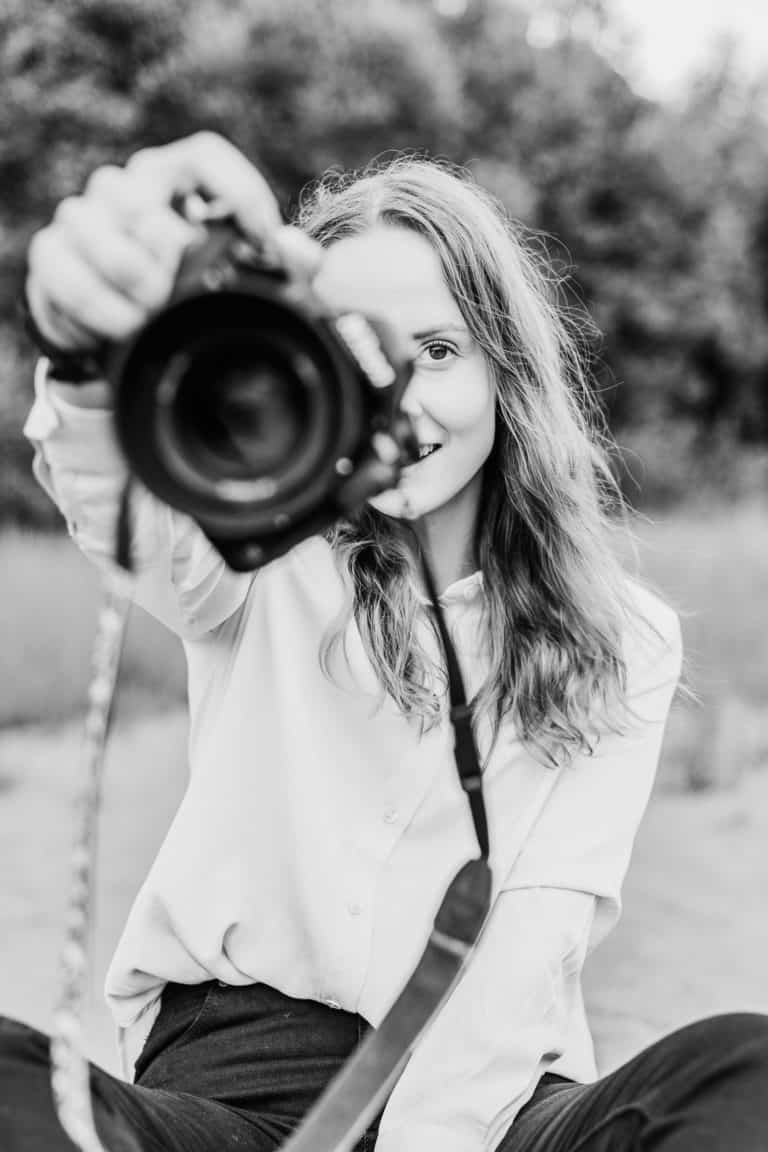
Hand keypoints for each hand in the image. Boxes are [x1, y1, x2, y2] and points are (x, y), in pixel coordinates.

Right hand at [25, 131, 320, 354]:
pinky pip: (61, 265)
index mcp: (180, 183)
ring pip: (91, 219)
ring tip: (150, 309)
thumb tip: (303, 255)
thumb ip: (283, 271)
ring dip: (124, 269)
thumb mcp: (244, 289)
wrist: (127, 340)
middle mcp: (128, 188)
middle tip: (183, 285)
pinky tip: (123, 325)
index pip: (204, 155)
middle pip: (140, 186)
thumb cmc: (191, 301)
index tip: (259, 238)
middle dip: (165, 240)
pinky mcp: (53, 256)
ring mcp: (84, 218)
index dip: (234, 188)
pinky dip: (93, 300)